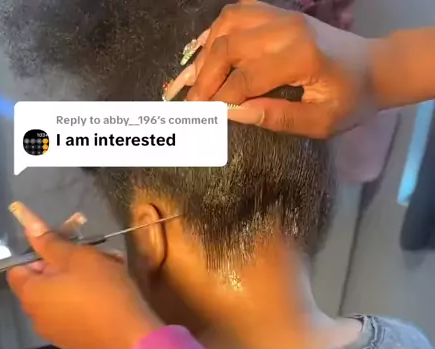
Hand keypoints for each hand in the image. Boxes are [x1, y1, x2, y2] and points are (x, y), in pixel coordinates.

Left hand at [7, 203, 160, 348]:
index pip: (17, 269)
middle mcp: (36, 318)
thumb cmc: (103, 291)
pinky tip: (107, 306)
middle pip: (40, 287)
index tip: (64, 253)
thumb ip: (50, 241)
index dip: (37, 256)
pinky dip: (83, 311)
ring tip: (104, 283)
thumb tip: (26, 223)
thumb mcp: (78, 257)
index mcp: (31, 294)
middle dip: (61, 272)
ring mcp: (55, 336)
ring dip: (74, 290)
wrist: (132, 339)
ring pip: (59, 304)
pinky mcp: (75, 347)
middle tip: (89, 263)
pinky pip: (73, 321)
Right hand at [166, 1, 372, 137]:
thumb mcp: (319, 122)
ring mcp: (281, 16)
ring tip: (193, 81)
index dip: (219, 100)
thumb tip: (234, 115)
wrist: (373, 68)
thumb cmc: (350, 101)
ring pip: (227, 25)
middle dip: (204, 78)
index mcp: (299, 57)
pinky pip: (238, 13)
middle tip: (189, 105)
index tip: (201, 119)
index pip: (245, 78)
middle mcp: (286, 29)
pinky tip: (203, 52)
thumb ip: (277, 117)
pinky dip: (215, 32)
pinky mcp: (278, 13)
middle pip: (229, 47)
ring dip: (205, 53)